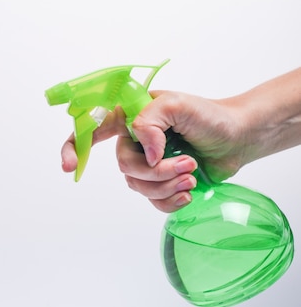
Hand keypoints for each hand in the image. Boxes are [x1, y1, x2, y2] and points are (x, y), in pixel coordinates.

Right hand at [62, 91, 245, 212]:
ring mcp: (146, 164)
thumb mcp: (177, 105)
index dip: (73, 148)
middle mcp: (134, 142)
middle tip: (187, 163)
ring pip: (139, 187)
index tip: (68, 167)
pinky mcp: (161, 184)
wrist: (239, 138)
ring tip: (192, 174)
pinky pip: (153, 202)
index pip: (91, 130)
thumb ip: (148, 123)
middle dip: (157, 171)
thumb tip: (146, 155)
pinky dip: (171, 200)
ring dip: (168, 185)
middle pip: (125, 167)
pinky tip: (188, 191)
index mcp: (130, 117)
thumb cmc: (210, 116)